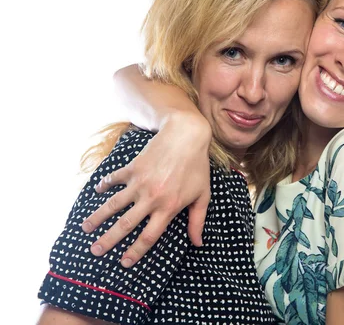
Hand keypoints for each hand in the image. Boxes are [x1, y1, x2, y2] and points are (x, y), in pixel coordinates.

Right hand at [81, 112, 211, 267]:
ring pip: (114, 204)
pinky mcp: (132, 168)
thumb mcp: (202, 195)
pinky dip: (104, 185)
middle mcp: (151, 198)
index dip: (136, 252)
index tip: (124, 263)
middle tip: (94, 251)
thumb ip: (197, 221)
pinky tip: (97, 191)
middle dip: (108, 240)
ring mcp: (139, 183)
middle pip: (126, 225)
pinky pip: (114, 179)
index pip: (149, 237)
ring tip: (85, 229)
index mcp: (168, 208)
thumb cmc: (197, 167)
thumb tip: (198, 243)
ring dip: (97, 217)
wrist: (186, 135)